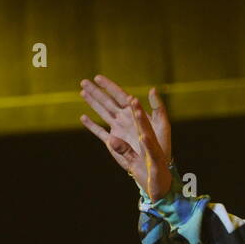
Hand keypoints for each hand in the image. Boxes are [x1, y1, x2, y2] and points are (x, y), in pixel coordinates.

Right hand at [79, 76, 172, 198]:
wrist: (156, 166)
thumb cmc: (162, 144)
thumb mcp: (162, 124)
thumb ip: (157, 107)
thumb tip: (152, 89)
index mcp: (135, 113)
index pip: (120, 96)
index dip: (109, 86)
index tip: (98, 78)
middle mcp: (125, 119)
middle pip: (107, 102)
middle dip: (96, 92)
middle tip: (83, 81)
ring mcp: (118, 130)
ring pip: (102, 113)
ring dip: (92, 103)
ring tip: (82, 92)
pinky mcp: (113, 144)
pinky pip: (100, 132)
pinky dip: (92, 126)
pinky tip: (83, 117)